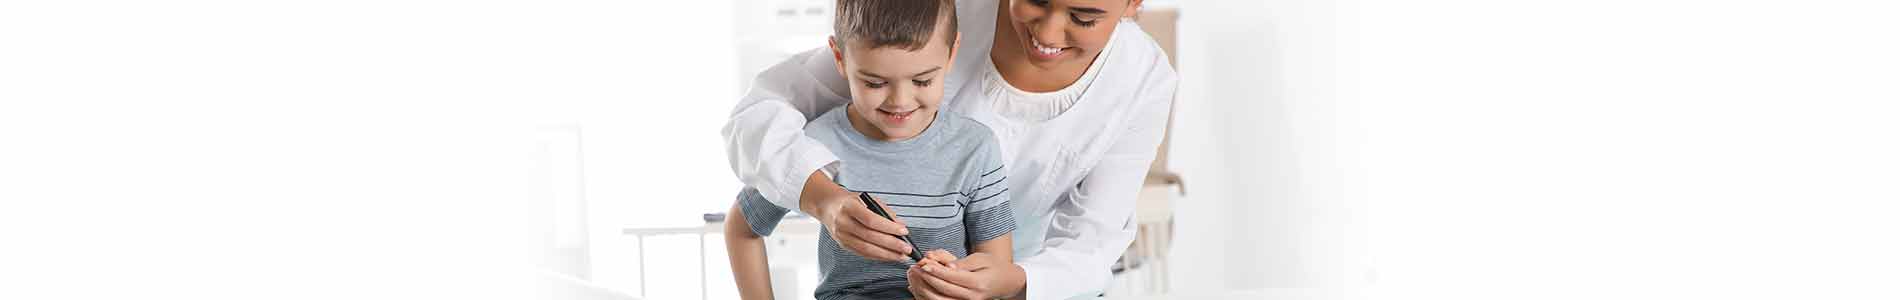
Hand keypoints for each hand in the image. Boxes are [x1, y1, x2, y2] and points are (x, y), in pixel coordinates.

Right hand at [800, 170, 913, 261]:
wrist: (827, 206)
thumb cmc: (850, 201)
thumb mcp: (867, 199)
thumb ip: (884, 211)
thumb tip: (900, 226)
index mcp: (849, 207)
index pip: (871, 220)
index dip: (888, 227)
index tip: (904, 231)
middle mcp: (843, 222)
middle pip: (870, 236)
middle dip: (891, 244)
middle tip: (907, 249)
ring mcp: (841, 235)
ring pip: (866, 248)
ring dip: (886, 254)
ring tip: (901, 256)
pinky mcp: (842, 244)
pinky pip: (862, 253)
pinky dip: (877, 256)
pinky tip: (889, 256)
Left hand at [909, 250, 1024, 299]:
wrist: (1005, 282)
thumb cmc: (993, 267)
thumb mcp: (981, 258)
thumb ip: (964, 263)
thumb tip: (948, 266)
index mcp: (978, 283)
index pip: (953, 277)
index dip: (936, 270)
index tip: (924, 263)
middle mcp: (972, 297)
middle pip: (943, 289)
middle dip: (927, 279)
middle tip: (915, 269)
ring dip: (923, 289)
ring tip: (914, 277)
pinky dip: (927, 297)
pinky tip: (918, 288)